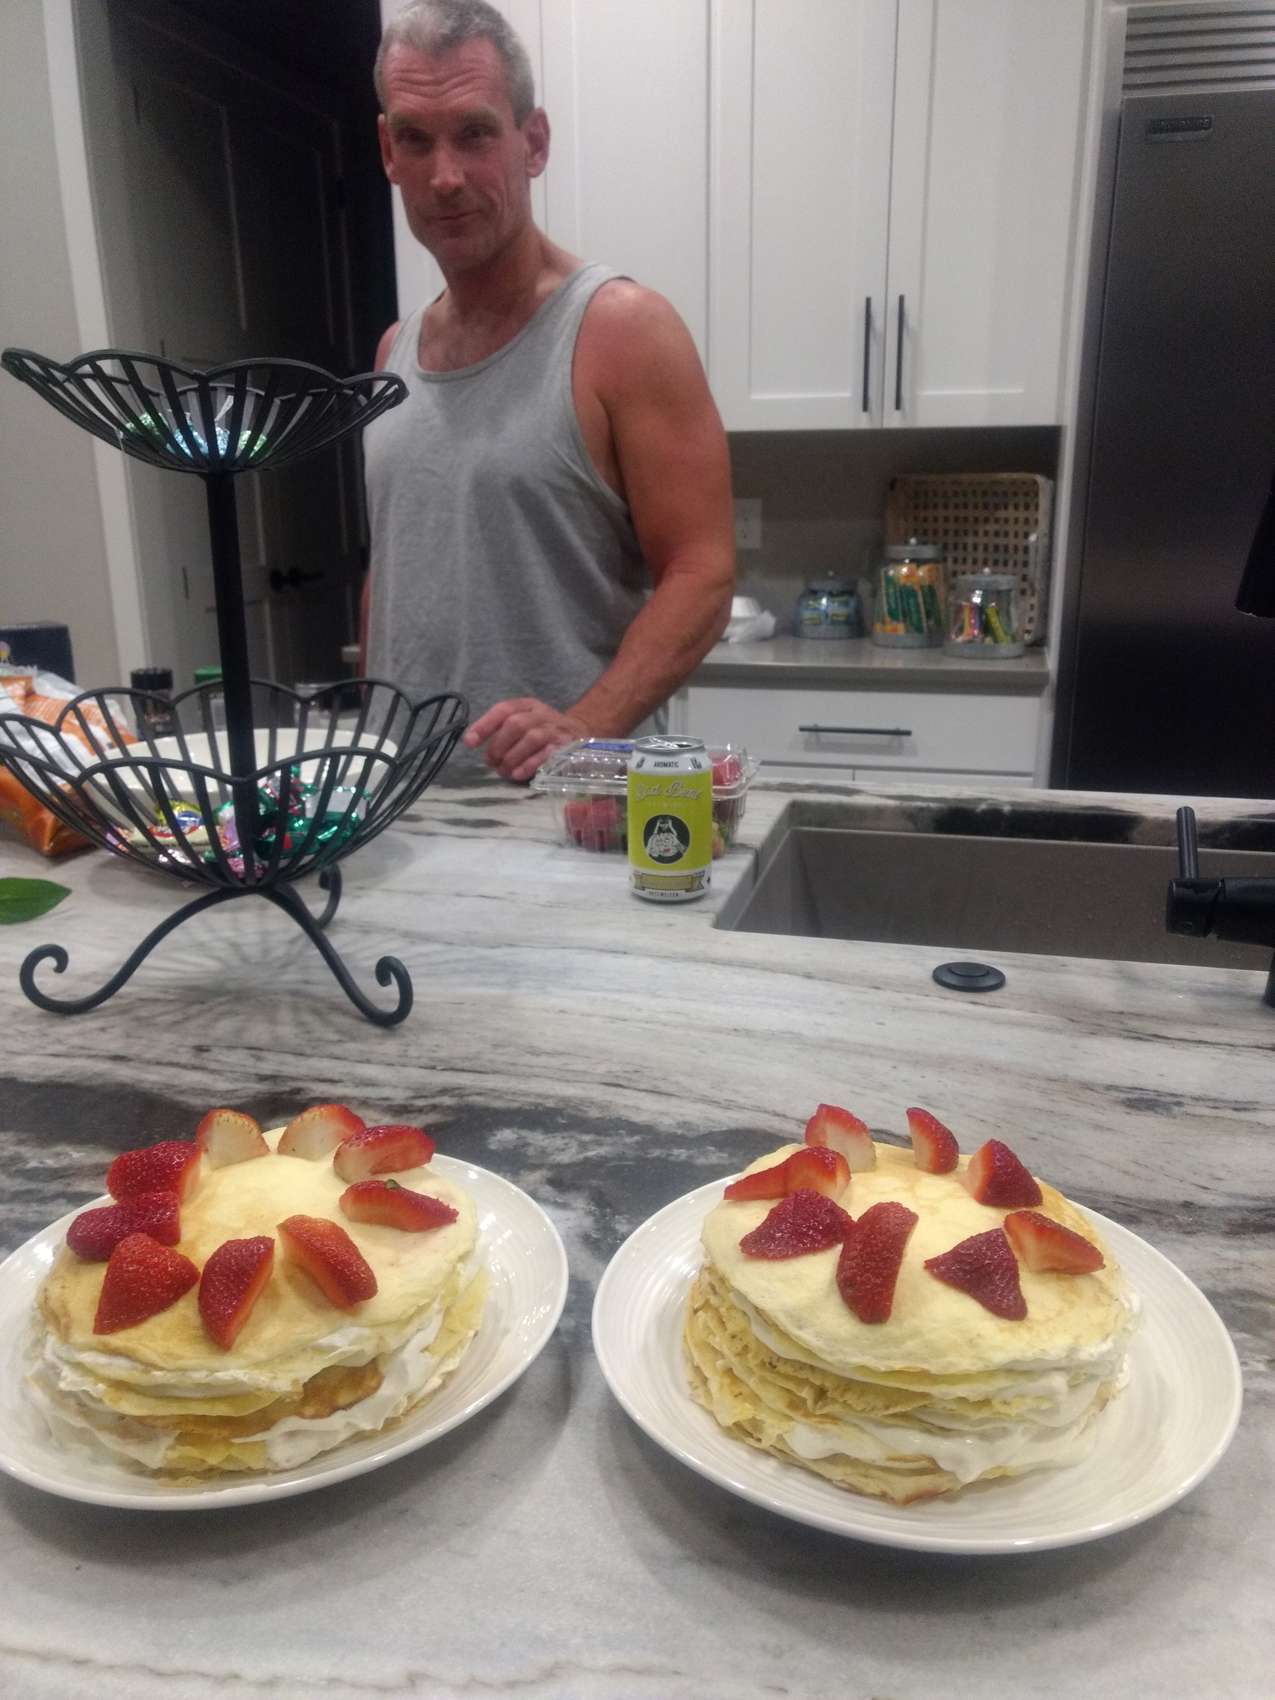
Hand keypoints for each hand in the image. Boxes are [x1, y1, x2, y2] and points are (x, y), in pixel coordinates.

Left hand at [462, 698, 589, 782]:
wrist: (582, 734)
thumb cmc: (545, 731)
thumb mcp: (525, 723)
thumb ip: (501, 730)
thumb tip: (474, 743)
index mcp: (528, 706)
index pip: (504, 709)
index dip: (485, 725)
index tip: (470, 742)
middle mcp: (542, 714)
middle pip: (516, 724)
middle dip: (499, 745)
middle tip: (491, 762)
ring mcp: (556, 730)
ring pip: (531, 738)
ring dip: (513, 757)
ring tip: (504, 771)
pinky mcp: (567, 747)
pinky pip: (547, 754)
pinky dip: (530, 764)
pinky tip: (518, 774)